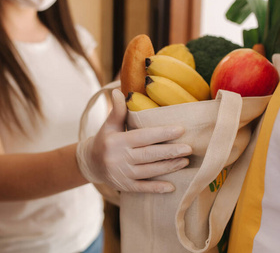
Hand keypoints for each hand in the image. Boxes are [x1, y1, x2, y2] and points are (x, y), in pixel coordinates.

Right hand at [76, 89, 190, 192]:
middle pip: (150, 155)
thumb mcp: (109, 124)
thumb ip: (117, 110)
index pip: (144, 136)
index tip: (181, 130)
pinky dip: (157, 188)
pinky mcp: (125, 186)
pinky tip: (172, 187)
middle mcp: (120, 158)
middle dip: (170, 152)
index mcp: (117, 141)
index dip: (162, 134)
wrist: (91, 163)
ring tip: (185, 161)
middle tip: (189, 148)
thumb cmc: (105, 140)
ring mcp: (123, 174)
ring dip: (169, 167)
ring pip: (149, 171)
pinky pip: (143, 188)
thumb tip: (119, 91)